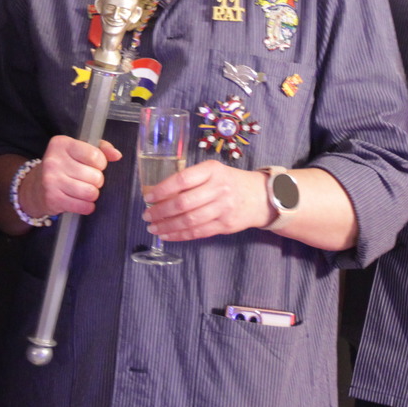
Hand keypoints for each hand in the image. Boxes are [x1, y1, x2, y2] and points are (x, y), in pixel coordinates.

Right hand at [23, 135, 123, 217]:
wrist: (36, 187)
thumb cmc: (64, 166)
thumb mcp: (79, 150)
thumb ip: (101, 149)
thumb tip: (117, 155)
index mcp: (62, 144)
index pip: (95, 156)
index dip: (101, 163)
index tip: (95, 165)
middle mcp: (54, 161)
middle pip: (95, 176)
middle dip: (97, 180)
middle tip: (88, 180)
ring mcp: (52, 181)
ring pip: (91, 192)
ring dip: (93, 194)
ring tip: (85, 190)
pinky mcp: (52, 199)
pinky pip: (83, 207)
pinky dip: (87, 207)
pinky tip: (81, 202)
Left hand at [141, 160, 270, 241]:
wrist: (261, 196)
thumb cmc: (230, 182)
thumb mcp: (213, 172)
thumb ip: (191, 180)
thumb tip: (159, 193)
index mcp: (212, 170)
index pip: (183, 179)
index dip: (162, 189)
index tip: (148, 197)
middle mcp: (218, 188)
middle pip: (184, 203)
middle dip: (161, 211)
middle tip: (147, 216)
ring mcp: (223, 208)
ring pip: (189, 220)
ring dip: (167, 226)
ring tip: (153, 228)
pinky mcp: (225, 225)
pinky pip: (198, 233)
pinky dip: (179, 235)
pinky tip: (167, 235)